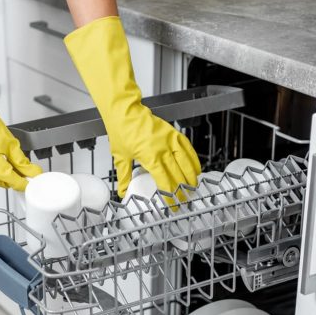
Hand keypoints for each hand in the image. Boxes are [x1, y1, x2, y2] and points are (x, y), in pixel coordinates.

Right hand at [0, 30, 40, 189]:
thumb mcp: (8, 139)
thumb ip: (21, 159)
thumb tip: (33, 172)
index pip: (15, 183)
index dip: (29, 183)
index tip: (39, 181)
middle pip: (8, 184)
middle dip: (22, 181)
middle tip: (36, 177)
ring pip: (0, 180)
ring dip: (12, 177)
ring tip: (25, 171)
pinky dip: (3, 172)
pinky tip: (10, 167)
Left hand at [64, 16, 199, 198]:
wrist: (125, 111)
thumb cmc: (122, 130)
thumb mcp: (120, 157)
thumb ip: (124, 176)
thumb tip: (124, 192)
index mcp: (150, 157)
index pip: (165, 182)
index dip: (170, 195)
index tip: (172, 204)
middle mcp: (163, 149)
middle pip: (179, 176)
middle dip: (183, 190)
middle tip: (184, 199)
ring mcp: (170, 141)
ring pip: (188, 163)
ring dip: (192, 178)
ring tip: (192, 188)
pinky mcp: (174, 133)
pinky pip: (189, 149)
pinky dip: (194, 161)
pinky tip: (195, 169)